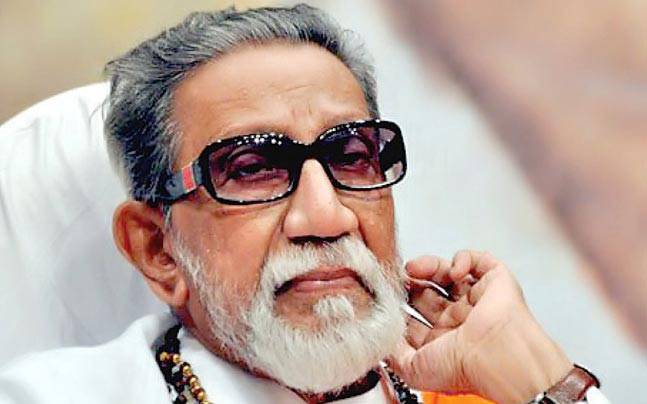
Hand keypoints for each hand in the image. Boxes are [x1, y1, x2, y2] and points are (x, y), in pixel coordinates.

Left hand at [390, 251, 572, 403]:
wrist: (497, 357)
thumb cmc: (464, 367)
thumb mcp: (413, 370)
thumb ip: (393, 353)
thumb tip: (381, 339)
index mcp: (443, 341)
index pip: (416, 317)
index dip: (400, 305)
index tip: (387, 296)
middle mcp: (459, 321)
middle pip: (428, 293)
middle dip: (411, 283)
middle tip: (399, 279)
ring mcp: (476, 300)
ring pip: (447, 274)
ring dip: (429, 266)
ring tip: (415, 268)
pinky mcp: (494, 281)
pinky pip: (477, 260)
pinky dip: (463, 259)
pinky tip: (454, 271)